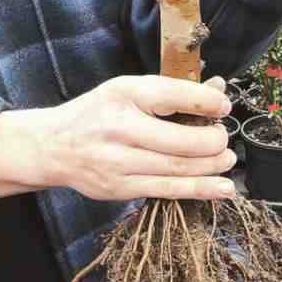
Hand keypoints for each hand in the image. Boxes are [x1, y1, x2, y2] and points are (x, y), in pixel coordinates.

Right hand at [0, 75, 237, 201]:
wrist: (53, 146)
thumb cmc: (98, 113)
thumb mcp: (130, 90)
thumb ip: (173, 92)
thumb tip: (218, 91)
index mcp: (123, 94)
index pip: (174, 96)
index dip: (209, 103)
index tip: (223, 106)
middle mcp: (120, 128)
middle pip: (182, 141)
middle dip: (214, 142)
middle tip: (224, 140)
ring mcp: (119, 162)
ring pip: (179, 169)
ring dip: (212, 167)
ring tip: (228, 161)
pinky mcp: (120, 188)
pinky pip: (168, 191)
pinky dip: (200, 190)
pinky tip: (223, 188)